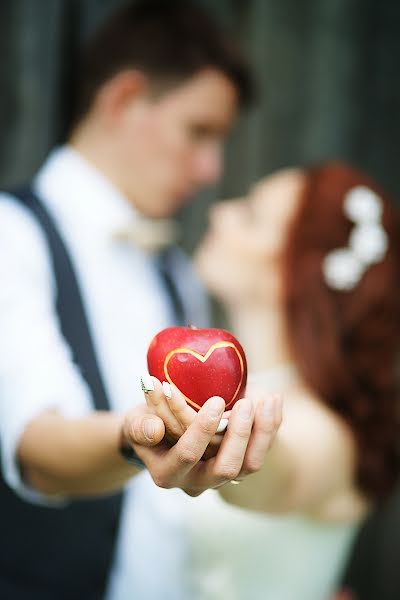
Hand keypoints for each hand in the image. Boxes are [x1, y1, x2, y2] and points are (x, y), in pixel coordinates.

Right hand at [124, 375, 281, 495]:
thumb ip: (140, 427)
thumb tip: (154, 429)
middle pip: (226, 468)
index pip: (189, 454)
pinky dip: (269, 428)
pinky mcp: (235, 466)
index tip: (216, 401)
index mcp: (167, 473)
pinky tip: (274, 401)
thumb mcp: (135, 424)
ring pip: (249, 464)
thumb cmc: (145, 425)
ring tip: (269, 399)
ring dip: (262, 432)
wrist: (158, 437)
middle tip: (246, 403)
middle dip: (239, 435)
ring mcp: (218, 477)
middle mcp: (196, 482)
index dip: (203, 429)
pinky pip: (259, 453)